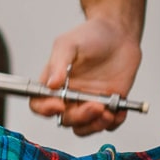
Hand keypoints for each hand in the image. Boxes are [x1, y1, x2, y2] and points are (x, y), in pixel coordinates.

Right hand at [29, 17, 141, 135]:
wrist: (119, 32)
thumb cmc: (90, 35)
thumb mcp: (69, 44)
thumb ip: (58, 64)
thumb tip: (50, 85)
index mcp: (55, 83)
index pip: (40, 104)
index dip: (45, 110)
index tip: (59, 105)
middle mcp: (70, 96)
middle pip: (66, 119)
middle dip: (80, 117)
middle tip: (95, 106)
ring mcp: (90, 102)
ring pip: (85, 127)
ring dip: (95, 125)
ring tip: (107, 113)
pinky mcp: (109, 104)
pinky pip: (108, 123)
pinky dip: (113, 122)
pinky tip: (119, 110)